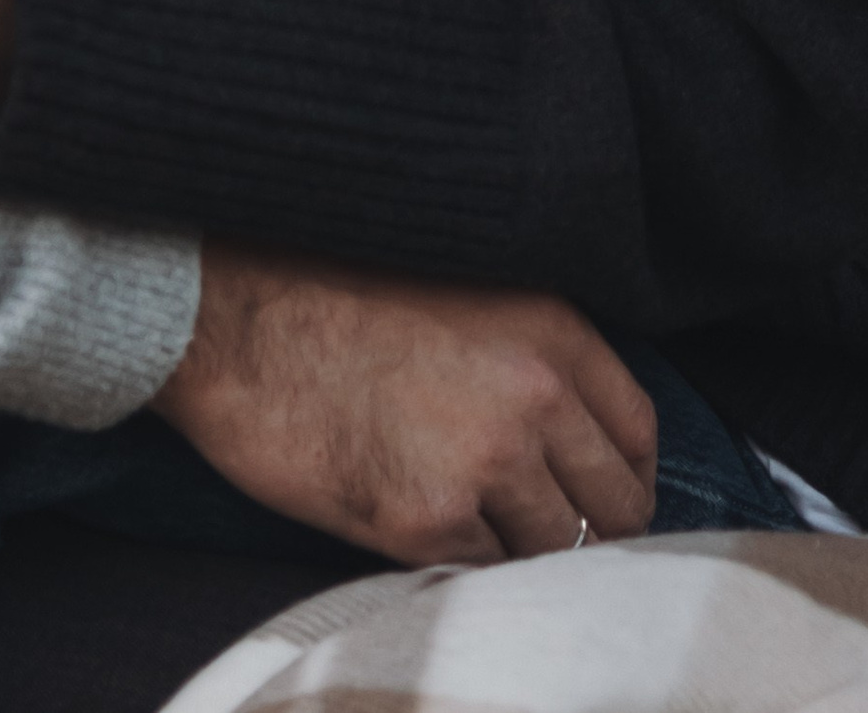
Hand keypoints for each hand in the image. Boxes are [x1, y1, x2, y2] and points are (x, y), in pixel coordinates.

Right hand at [157, 246, 657, 565]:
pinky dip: (461, 560)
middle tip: (546, 527)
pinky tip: (419, 519)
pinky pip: (483, 572)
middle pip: (617, 506)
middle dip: (589, 525)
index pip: (637, 429)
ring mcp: (484, 463)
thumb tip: (574, 440)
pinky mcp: (428, 522)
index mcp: (546, 327)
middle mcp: (533, 393)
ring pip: (555, 551)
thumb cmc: (328, 298)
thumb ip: (527, 357)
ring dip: (522, 548)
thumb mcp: (456, 294)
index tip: (604, 492)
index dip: (625, 474)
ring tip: (471, 520)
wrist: (230, 322)